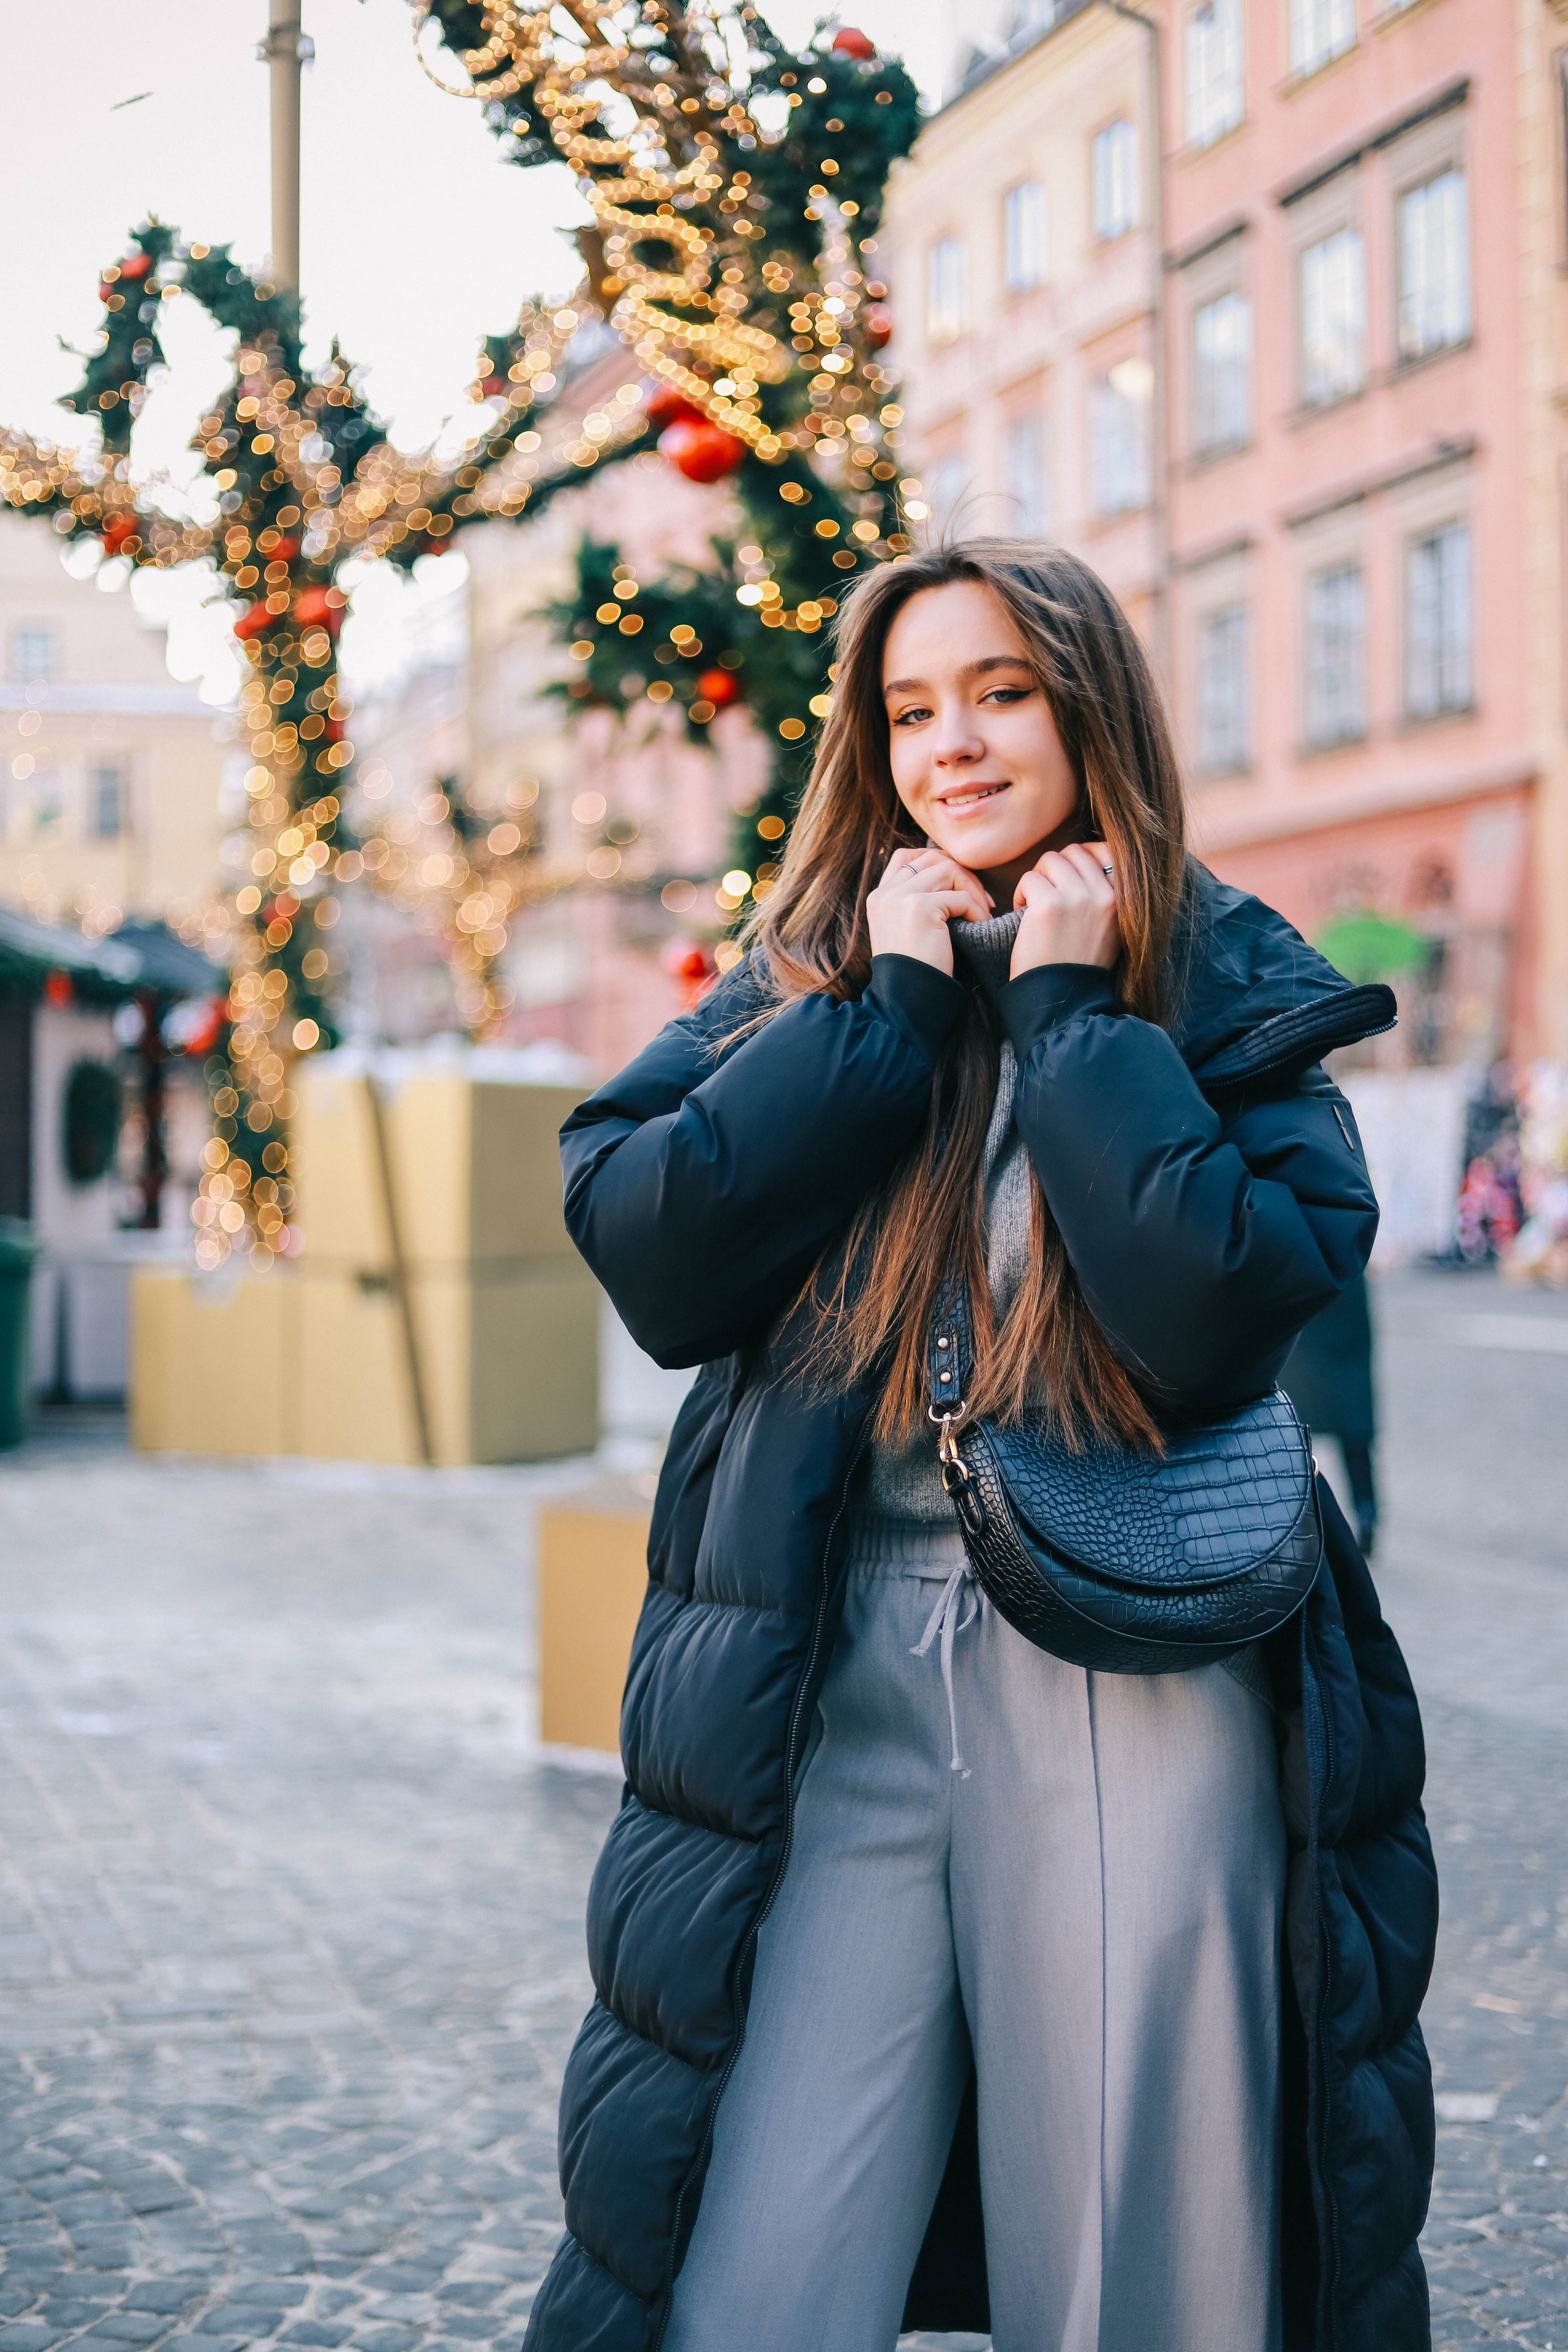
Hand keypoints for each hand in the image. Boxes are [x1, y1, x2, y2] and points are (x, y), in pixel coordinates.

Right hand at [865, 846, 993, 975]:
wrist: (905, 1000)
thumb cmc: (914, 971)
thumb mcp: (906, 931)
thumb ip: (915, 904)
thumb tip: (950, 880)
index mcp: (879, 897)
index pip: (905, 856)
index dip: (936, 861)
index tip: (958, 884)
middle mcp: (886, 893)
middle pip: (931, 857)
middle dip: (962, 873)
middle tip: (980, 899)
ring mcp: (900, 898)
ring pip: (948, 869)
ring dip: (972, 889)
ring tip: (982, 913)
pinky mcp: (920, 908)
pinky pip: (960, 896)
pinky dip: (975, 909)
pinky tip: (980, 925)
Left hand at [1010, 841, 1119, 977]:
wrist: (1064, 999)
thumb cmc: (1081, 964)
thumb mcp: (1111, 928)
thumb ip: (1105, 895)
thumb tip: (1088, 857)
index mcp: (1123, 899)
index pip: (1107, 851)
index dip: (1084, 855)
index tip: (1069, 873)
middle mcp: (1104, 895)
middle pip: (1075, 852)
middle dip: (1056, 868)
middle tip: (1047, 894)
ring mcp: (1077, 898)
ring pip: (1050, 860)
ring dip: (1037, 879)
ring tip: (1035, 907)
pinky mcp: (1049, 905)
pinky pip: (1029, 878)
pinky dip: (1021, 894)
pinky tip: (1025, 918)